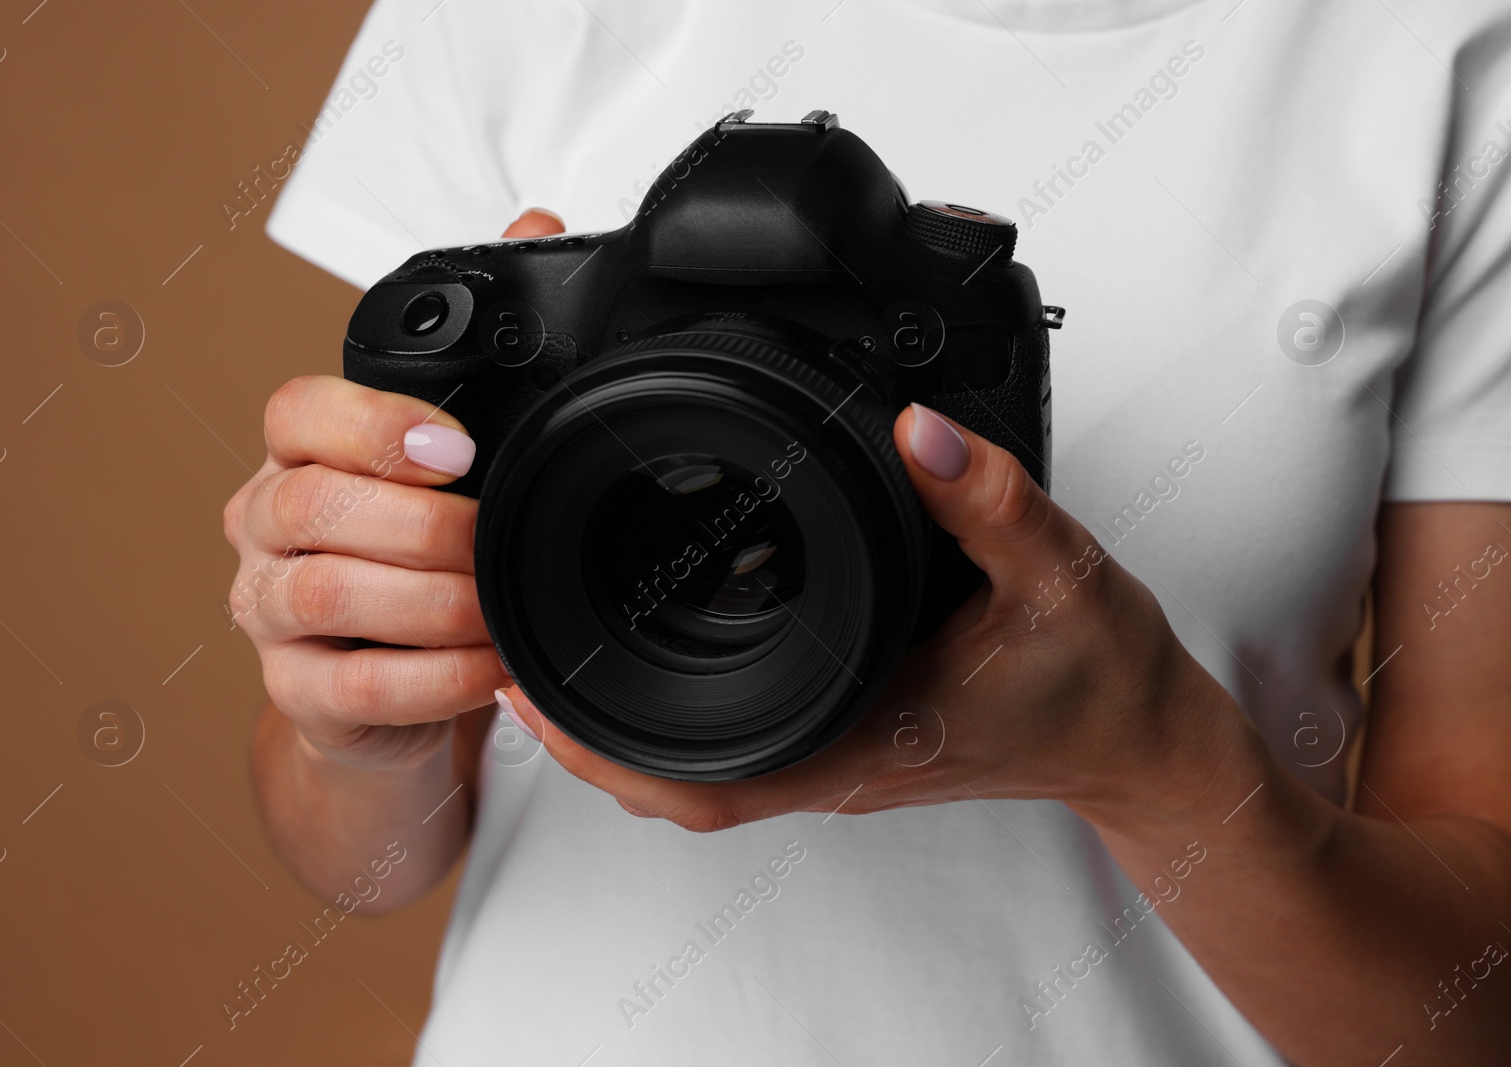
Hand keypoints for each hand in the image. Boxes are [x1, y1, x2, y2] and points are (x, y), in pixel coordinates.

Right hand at [224, 208, 564, 772]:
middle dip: (422, 527)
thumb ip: (484, 352)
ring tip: (497, 607)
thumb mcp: (452, 451)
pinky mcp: (297, 694)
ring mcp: (271, 612)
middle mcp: (268, 524)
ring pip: (327, 593)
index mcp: (302, 453)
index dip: (372, 423)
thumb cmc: (419, 551)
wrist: (389, 683)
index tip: (457, 447)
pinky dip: (436, 678)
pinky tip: (488, 665)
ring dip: (432, 602)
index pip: (296, 411)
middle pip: (312, 506)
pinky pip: (355, 687)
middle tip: (495, 543)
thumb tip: (534, 224)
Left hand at [498, 403, 1237, 829]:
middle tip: (506, 650)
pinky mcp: (850, 734)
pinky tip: (659, 637)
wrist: (1143, 735)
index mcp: (865, 742)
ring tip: (554, 645)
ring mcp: (839, 756)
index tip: (525, 691)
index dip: (599, 752)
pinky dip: (678, 707)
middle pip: (672, 777)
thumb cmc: (1103, 677)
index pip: (704, 783)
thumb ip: (990, 496)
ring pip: (700, 762)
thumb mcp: (1060, 572)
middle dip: (578, 733)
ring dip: (618, 723)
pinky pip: (742, 735)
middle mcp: (835, 762)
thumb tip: (916, 427)